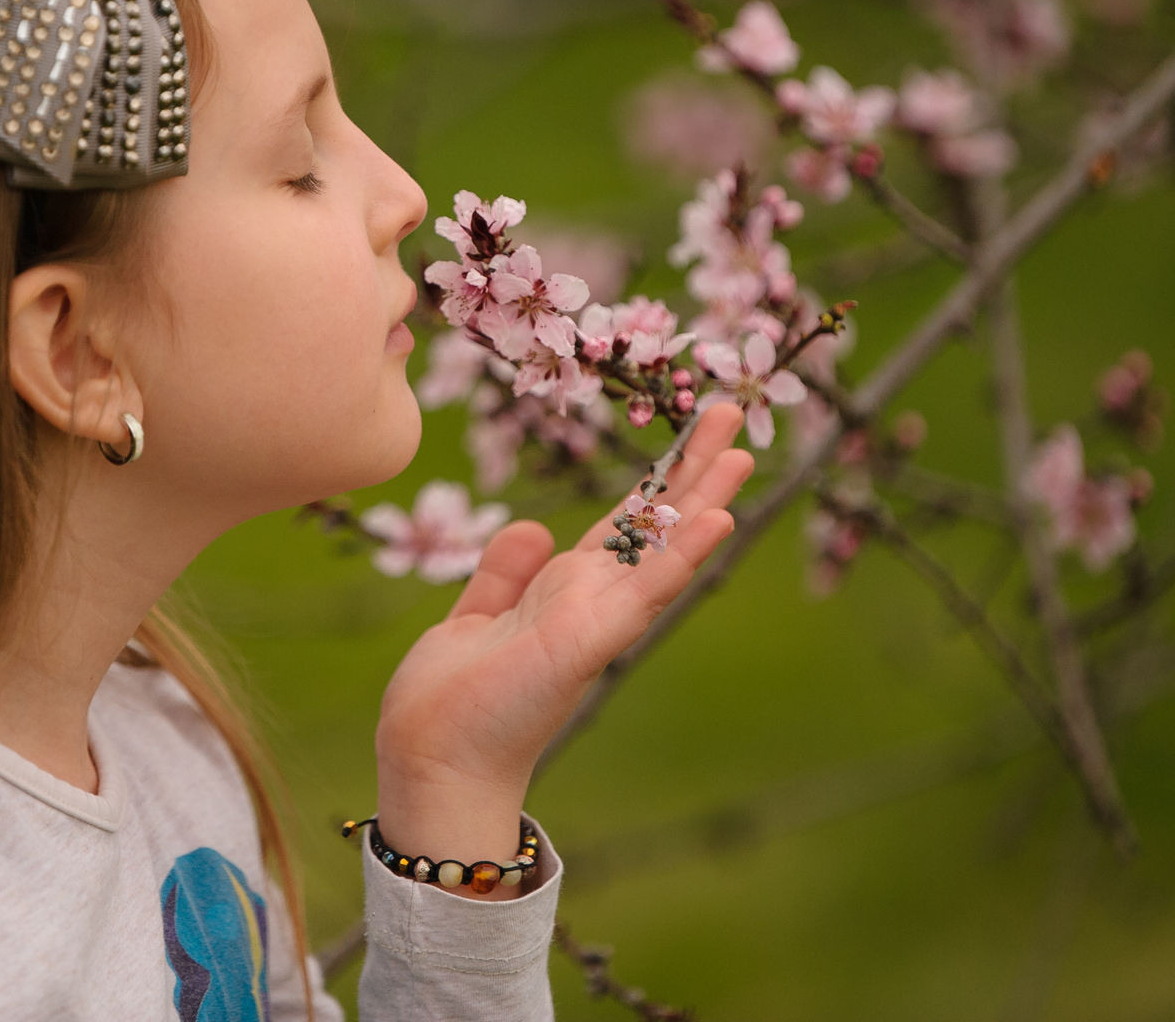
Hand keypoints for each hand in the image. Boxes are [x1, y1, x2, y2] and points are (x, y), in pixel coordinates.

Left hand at [372, 402, 755, 892]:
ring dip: (703, 499)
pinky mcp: (589, 640)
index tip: (686, 433)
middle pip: (653, 525)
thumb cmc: (451, 705)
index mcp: (564, 596)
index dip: (655, 479)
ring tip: (743, 452)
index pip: (622, 524)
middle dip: (691, 470)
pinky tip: (720, 517)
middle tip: (730, 413)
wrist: (432, 761)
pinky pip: (645, 589)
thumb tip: (535, 527)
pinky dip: (683, 551)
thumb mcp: (473, 618)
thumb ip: (504, 574)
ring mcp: (596, 622)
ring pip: (662, 548)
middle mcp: (590, 604)